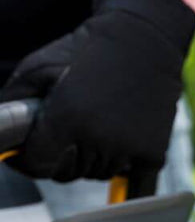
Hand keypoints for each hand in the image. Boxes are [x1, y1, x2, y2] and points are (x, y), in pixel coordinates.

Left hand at [0, 0, 194, 182]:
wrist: (145, 40)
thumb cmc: (88, 49)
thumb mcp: (37, 67)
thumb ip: (12, 103)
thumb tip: (1, 137)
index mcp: (68, 120)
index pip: (38, 164)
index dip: (25, 161)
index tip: (23, 156)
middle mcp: (99, 141)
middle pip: (69, 173)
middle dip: (60, 157)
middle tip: (64, 134)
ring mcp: (128, 150)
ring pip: (98, 174)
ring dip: (91, 160)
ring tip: (95, 128)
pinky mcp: (153, 155)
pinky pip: (132, 182)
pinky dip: (122, 174)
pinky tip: (118, 161)